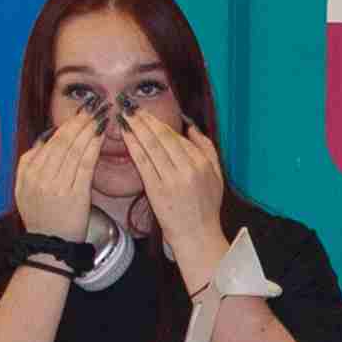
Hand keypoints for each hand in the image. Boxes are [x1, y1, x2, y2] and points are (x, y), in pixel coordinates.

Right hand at [14, 112, 106, 248]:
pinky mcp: (74, 195)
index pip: (51, 140)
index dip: (68, 123)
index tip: (82, 111)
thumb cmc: (42, 216)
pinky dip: (94, 146)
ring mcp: (56, 185)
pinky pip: (85, 164)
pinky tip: (102, 134)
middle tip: (95, 104)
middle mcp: (40, 176)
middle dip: (80, 120)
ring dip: (89, 128)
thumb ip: (31, 163)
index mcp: (28, 171)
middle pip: (63, 140)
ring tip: (101, 114)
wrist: (49, 246)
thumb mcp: (24, 189)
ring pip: (74, 149)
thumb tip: (46, 139)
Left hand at [132, 112, 233, 281]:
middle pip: (163, 137)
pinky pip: (143, 163)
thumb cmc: (206, 207)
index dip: (159, 122)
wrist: (197, 235)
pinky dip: (134, 146)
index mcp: (201, 163)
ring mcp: (171, 179)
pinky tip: (126, 135)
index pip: (177, 137)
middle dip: (145, 119)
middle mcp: (187, 168)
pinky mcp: (156, 190)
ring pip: (152, 146)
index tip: (146, 111)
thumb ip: (207, 148)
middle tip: (130, 105)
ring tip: (125, 115)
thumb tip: (190, 127)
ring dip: (137, 128)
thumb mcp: (216, 175)